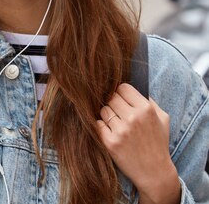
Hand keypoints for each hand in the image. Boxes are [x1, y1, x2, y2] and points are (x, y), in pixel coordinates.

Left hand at [96, 83, 179, 203]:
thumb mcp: (162, 118)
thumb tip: (129, 88)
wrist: (154, 172)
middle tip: (118, 113)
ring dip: (107, 115)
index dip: (121, 92)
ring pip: (103, 110)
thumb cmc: (157, 142)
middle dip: (113, 104)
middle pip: (111, 97)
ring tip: (116, 124)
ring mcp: (121, 130)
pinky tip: (111, 133)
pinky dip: (102, 127)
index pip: (123, 87)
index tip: (122, 99)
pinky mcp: (110, 142)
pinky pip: (97, 124)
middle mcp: (133, 118)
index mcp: (146, 109)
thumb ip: (149, 100)